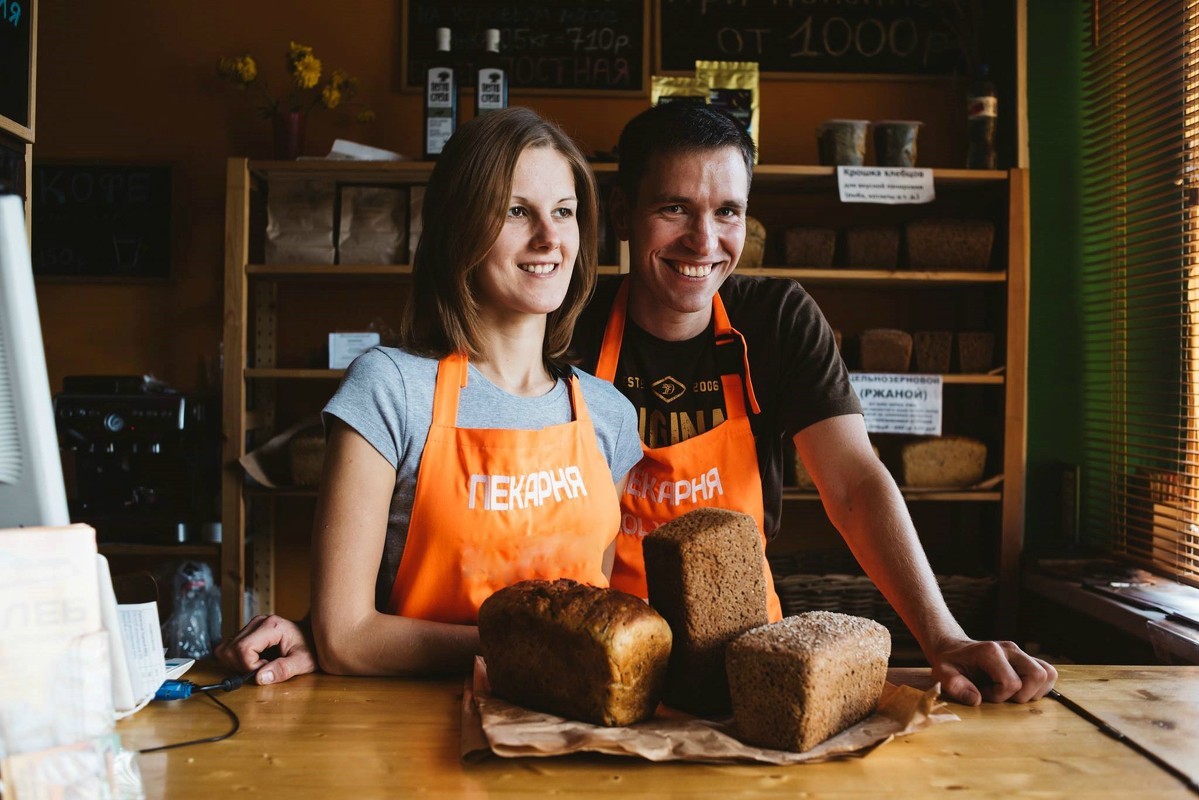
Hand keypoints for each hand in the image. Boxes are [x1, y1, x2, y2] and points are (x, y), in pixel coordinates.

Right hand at [214, 614, 316, 684]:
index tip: (266, 669)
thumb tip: (259, 677)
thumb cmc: (311, 648)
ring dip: (238, 663)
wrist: (314, 638)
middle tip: (264, 668)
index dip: (250, 666)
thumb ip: (283, 669)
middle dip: (243, 666)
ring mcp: (252, 625)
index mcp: (272, 626)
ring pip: (226, 648)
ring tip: (260, 664)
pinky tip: (254, 660)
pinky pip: (229, 647)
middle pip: (231, 649)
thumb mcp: (303, 662)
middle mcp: (258, 622)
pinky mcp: (248, 631)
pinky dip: (236, 659)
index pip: (243, 648)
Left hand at [930, 638, 1057, 705]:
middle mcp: (1010, 649)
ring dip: (1034, 691)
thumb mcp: (943, 674)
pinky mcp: (1028, 659)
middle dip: (1022, 695)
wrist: (954, 649)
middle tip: (1002, 696)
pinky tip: (1021, 690)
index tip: (983, 693)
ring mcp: (1021, 653)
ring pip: (1047, 673)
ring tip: (1012, 693)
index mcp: (991, 652)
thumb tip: (977, 700)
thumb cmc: (951, 663)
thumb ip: (955, 685)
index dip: (999, 695)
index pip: (1011, 682)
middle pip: (1037, 675)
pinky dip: (1041, 687)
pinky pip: (1048, 672)